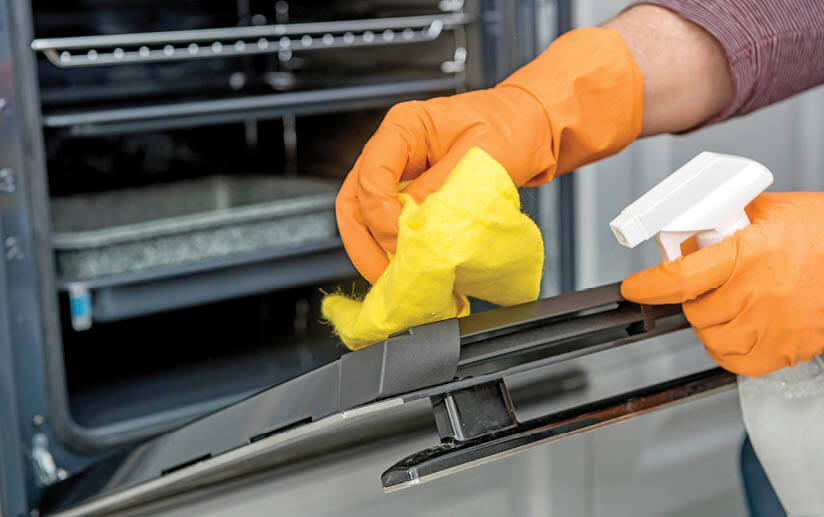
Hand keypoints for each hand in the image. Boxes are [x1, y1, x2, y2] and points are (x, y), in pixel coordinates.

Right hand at [337, 27, 642, 282]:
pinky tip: (411, 270)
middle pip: (354, 201)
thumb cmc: (511, 127)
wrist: (529, 129)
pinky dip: (393, 251)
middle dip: (365, 244)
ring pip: (363, 218)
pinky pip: (387, 225)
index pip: (372, 174)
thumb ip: (442, 187)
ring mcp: (397, 174)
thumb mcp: (482, 154)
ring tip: (396, 281)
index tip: (401, 239)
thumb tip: (414, 224)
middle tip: (387, 276)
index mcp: (404, 127)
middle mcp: (392, 150)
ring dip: (374, 252)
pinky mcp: (408, 195)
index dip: (380, 213)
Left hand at [622, 193, 823, 376]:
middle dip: (691, 299)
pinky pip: (737, 362)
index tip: (634, 288)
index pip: (680, 277)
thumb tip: (694, 224)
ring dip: (708, 324)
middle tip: (704, 287)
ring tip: (724, 305)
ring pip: (711, 338)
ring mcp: (773, 325)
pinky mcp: (787, 348)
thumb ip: (729, 217)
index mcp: (747, 255)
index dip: (648, 286)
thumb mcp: (772, 210)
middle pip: (695, 311)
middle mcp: (757, 293)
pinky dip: (727, 350)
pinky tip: (736, 331)